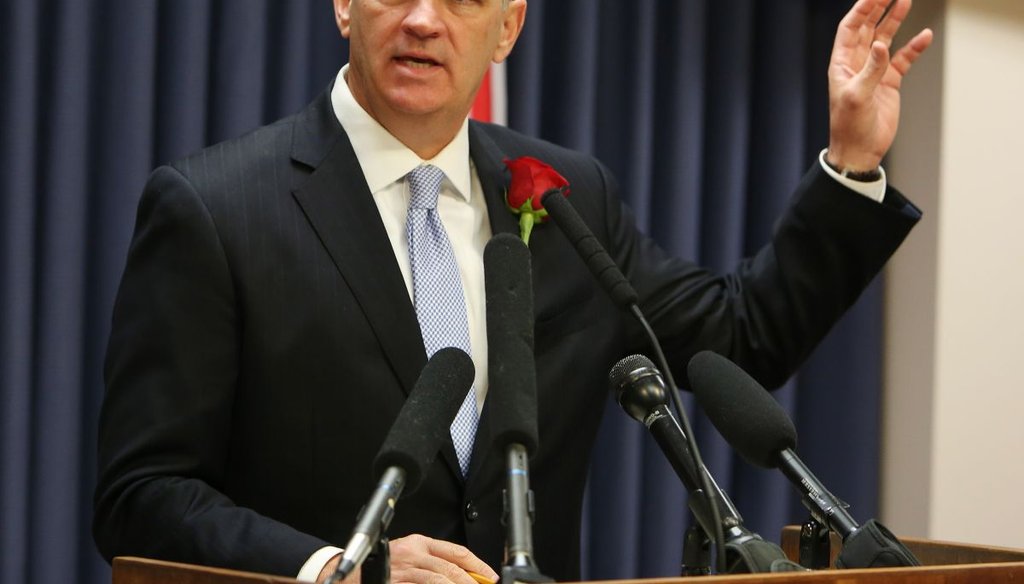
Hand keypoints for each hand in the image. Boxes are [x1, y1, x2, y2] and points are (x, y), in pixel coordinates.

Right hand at [388, 534, 498, 583]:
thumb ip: (433, 562)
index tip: (490, 576)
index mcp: (419, 543)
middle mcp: (412, 554)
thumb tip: (463, 575)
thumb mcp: (408, 556)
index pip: (456, 551)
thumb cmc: (382, 567)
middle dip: (471, 581)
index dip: (477, 565)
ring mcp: (403, 571)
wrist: (351, 574)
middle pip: (451, 568)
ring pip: (439, 580)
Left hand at [827, 0, 932, 170]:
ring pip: (885, 39)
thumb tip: (880, 45)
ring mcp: (874, 72)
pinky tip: (925, 37)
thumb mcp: (858, 97)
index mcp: (841, 65)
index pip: (850, 29)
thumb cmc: (850, 126)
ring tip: (906, 1)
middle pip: (867, 28)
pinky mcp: (889, 83)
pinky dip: (913, 48)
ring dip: (895, 21)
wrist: (860, 151)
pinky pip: (903, 60)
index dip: (861, 10)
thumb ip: (871, 70)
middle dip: (878, 8)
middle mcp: (856, 64)